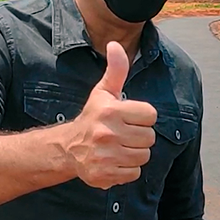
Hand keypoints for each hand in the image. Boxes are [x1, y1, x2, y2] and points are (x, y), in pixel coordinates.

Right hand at [66, 42, 156, 188]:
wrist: (68, 148)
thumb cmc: (93, 117)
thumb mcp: (104, 92)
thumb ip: (116, 70)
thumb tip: (115, 44)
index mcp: (111, 111)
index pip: (151, 115)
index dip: (142, 117)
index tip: (128, 118)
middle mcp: (107, 133)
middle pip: (149, 138)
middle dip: (139, 137)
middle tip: (123, 134)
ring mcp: (105, 156)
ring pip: (143, 156)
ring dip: (134, 154)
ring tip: (119, 147)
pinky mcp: (104, 175)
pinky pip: (134, 174)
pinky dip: (127, 170)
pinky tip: (114, 161)